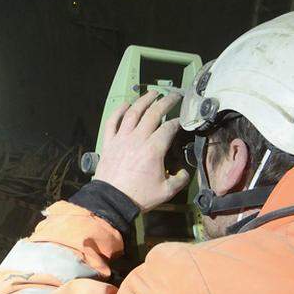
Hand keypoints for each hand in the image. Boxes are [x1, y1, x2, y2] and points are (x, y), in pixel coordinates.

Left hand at [94, 91, 189, 210]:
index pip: (169, 127)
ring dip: (144, 100)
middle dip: (166, 101)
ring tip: (153, 93)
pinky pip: (113, 121)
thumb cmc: (138, 196)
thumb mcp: (166, 191)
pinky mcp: (109, 143)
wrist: (111, 201)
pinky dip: (119, 110)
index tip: (182, 121)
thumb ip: (180, 180)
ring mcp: (122, 139)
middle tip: (174, 95)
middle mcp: (138, 139)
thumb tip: (184, 172)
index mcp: (153, 149)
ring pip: (133, 112)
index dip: (178, 121)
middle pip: (154, 113)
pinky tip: (126, 104)